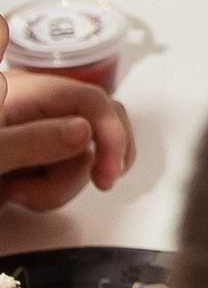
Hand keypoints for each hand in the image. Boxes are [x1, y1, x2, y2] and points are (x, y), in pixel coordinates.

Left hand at [0, 74, 133, 212]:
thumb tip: (84, 130)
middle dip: (100, 158)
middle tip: (101, 184)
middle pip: (99, 124)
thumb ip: (31, 140)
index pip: (91, 100)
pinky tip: (16, 195)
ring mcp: (37, 136)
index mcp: (26, 92)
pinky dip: (50, 194)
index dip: (112, 133)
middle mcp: (37, 109)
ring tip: (17, 194)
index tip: (110, 172)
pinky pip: (66, 175)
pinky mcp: (35, 161)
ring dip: (59, 187)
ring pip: (84, 157)